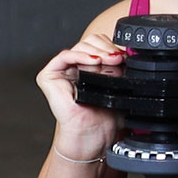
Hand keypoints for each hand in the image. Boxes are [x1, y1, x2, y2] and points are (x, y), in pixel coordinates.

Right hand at [36, 34, 124, 158]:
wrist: (93, 135)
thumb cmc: (103, 117)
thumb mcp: (118, 87)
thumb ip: (121, 68)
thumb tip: (129, 52)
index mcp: (88, 66)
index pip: (99, 43)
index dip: (111, 45)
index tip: (124, 54)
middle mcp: (74, 66)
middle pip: (90, 41)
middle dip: (106, 47)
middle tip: (118, 58)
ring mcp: (61, 70)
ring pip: (80, 47)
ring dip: (97, 51)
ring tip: (110, 60)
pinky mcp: (49, 76)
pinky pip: (65, 56)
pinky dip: (81, 56)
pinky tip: (94, 62)